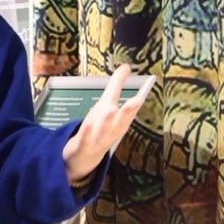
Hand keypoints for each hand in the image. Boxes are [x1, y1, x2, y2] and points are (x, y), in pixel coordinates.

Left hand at [60, 66, 148, 185]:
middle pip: (120, 122)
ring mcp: (97, 139)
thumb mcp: (108, 105)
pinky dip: (88, 132)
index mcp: (118, 122)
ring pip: (105, 131)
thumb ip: (117, 85)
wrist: (85, 157)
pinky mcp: (82, 145)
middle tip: (136, 101)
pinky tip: (89, 123)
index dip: (133, 106)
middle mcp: (111, 131)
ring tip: (112, 109)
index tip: (140, 97)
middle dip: (127, 112)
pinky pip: (85, 139)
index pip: (127, 113)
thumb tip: (126, 65)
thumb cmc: (99, 128)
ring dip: (109, 121)